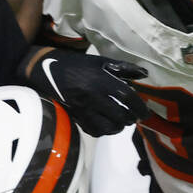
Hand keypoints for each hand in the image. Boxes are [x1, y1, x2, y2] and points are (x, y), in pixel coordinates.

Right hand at [22, 47, 147, 135]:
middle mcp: (93, 96)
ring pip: (107, 126)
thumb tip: (145, 74)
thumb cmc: (77, 64)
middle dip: (130, 119)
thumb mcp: (100, 61)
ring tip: (121, 121)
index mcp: (101, 80)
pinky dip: (104, 131)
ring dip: (118, 126)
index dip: (140, 107)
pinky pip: (93, 130)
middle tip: (134, 117)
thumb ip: (124, 68)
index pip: (127, 97)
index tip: (145, 112)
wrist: (47, 69)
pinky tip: (106, 125)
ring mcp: (83, 108)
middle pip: (120, 115)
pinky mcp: (75, 115)